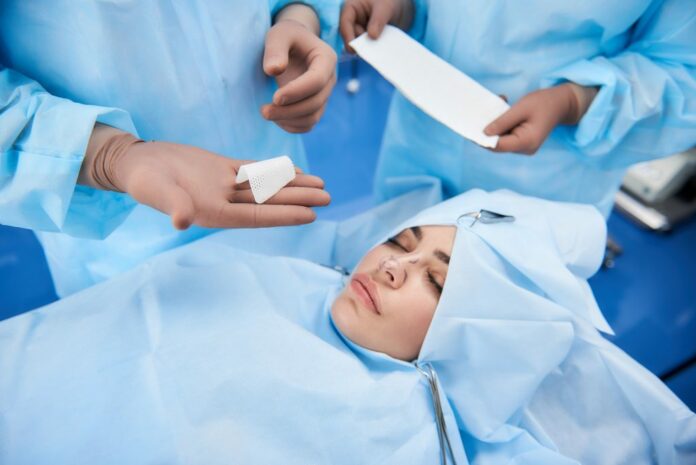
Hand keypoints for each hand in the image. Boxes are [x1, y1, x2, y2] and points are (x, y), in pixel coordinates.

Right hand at [80, 125, 329, 229]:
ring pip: (266, 187)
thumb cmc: (142, 180)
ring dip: (294, 186)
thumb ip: (172, 205)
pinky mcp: (221, 170)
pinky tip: (295, 172)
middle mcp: (225, 202)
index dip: (285, 215)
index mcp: (214, 212)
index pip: (257, 216)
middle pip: (269, 202)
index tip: (311, 215)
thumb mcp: (156, 192)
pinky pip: (255, 171)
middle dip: (299, 200)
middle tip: (328, 197)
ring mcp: (225, 186)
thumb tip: (181, 221)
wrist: (134, 163)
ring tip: (321, 185)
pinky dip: (275, 172)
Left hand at [261, 7, 336, 133]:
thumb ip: (275, 49)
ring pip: (312, 117)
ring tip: (266, 112)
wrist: (293, 44)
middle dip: (289, 111)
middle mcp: (330, 79)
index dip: (297, 92)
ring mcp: (324, 95)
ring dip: (289, 120)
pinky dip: (291, 126)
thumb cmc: (286, 37)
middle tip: (264, 111)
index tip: (274, 97)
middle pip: (315, 103)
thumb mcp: (279, 34)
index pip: (317, 81)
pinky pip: (307, 124)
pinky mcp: (315, 106)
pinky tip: (275, 118)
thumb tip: (273, 70)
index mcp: (326, 59)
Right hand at [340, 0, 413, 49]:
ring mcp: (360, 30)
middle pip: (350, 35)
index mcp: (351, 7)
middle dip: (359, 44)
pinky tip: (380, 50)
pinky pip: (368, 46)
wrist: (401, 7)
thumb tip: (372, 36)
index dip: (348, 36)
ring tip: (378, 49)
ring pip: (359, 43)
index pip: (345, 22)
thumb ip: (378, 20)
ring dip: (367, 47)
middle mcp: (353, 20)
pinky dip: (373, 49)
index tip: (353, 50)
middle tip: (370, 51)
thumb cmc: (390, 0)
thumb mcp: (385, 7)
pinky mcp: (368, 38)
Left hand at [484, 83, 597, 154]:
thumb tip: (484, 133)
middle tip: (479, 112)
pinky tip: (502, 109)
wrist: (562, 104)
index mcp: (527, 142)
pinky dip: (501, 125)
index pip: (497, 145)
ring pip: (500, 140)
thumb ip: (503, 121)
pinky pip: (506, 136)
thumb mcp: (521, 108)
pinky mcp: (522, 142)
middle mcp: (525, 148)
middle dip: (487, 130)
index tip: (469, 128)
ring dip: (494, 125)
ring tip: (498, 104)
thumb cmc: (544, 103)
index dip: (482, 139)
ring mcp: (524, 147)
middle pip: (497, 144)